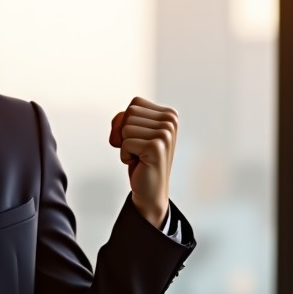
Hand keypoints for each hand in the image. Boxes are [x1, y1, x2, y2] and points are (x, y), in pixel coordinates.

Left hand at [109, 98, 177, 228]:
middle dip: (124, 134)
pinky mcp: (156, 147)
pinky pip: (124, 143)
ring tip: (139, 156)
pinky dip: (125, 156)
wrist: (150, 190)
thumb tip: (121, 122)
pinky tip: (139, 163)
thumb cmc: (140, 158)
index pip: (134, 103)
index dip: (126, 122)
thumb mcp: (131, 131)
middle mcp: (171, 121)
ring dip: (125, 145)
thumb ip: (123, 117)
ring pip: (125, 128)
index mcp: (169, 114)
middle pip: (129, 113)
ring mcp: (166, 134)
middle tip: (138, 149)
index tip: (138, 138)